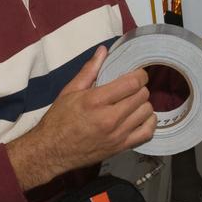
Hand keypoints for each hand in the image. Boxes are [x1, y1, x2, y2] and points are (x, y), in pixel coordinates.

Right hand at [6, 46, 156, 191]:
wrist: (52, 151)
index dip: (139, 75)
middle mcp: (110, 118)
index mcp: (96, 100)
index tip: (136, 74)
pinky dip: (148, 123)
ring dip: (143, 104)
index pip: (132, 83)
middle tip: (131, 88)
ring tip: (133, 103)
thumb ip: (89, 70)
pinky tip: (139, 118)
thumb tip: (104, 50)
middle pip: (142, 96)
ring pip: (147, 112)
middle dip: (139, 88)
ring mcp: (117, 134)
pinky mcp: (121, 147)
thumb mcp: (70, 91)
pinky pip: (147, 133)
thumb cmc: (59, 119)